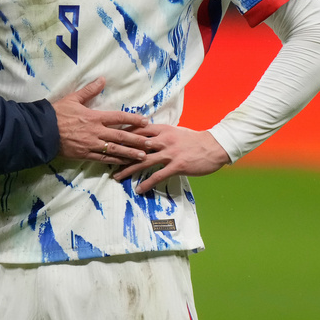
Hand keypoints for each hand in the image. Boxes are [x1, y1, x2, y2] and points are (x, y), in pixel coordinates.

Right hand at [52, 78, 149, 164]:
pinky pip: (103, 159)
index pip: (118, 118)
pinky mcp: (85, 155)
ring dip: (130, 153)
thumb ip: (89, 90)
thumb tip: (102, 79)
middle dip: (137, 140)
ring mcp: (91, 145)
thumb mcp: (73, 98)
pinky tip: (124, 163)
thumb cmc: (57, 113)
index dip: (133, 119)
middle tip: (151, 143)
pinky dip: (115, 161)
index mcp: (94, 116)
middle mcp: (96, 131)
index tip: (146, 121)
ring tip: (143, 156)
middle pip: (121, 136)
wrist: (42, 131)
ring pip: (115, 150)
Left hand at [113, 124, 230, 193]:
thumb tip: (145, 135)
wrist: (214, 146)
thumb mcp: (175, 131)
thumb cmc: (194, 139)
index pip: (136, 130)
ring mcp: (169, 153)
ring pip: (143, 161)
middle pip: (135, 145)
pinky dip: (147, 183)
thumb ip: (160, 133)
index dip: (121, 135)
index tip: (108, 140)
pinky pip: (158, 175)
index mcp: (161, 129)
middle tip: (105, 160)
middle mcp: (162, 139)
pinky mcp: (177, 165)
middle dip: (119, 153)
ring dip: (128, 170)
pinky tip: (138, 189)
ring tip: (116, 178)